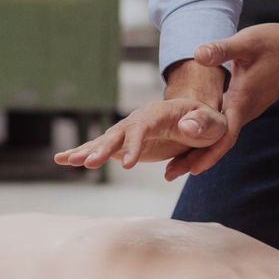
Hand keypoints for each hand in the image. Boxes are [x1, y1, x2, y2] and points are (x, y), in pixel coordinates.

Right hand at [54, 97, 228, 170]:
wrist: (199, 122)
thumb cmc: (209, 122)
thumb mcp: (215, 123)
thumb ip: (204, 123)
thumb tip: (188, 126)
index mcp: (161, 113)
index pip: (143, 126)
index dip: (134, 144)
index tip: (128, 165)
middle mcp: (140, 119)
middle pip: (118, 133)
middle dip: (102, 148)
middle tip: (88, 163)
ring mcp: (130, 132)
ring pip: (105, 141)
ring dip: (87, 151)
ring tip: (66, 161)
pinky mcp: (125, 144)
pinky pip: (102, 149)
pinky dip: (83, 153)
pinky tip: (63, 160)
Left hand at [164, 2, 278, 178]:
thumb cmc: (276, 43)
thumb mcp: (247, 42)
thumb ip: (222, 49)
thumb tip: (197, 54)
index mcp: (243, 100)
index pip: (225, 135)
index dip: (208, 154)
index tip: (190, 170)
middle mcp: (246, 110)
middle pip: (219, 142)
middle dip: (196, 159)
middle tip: (170, 174)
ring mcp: (248, 108)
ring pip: (222, 136)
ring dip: (202, 149)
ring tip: (177, 163)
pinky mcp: (248, 103)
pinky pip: (226, 126)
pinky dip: (210, 135)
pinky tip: (194, 136)